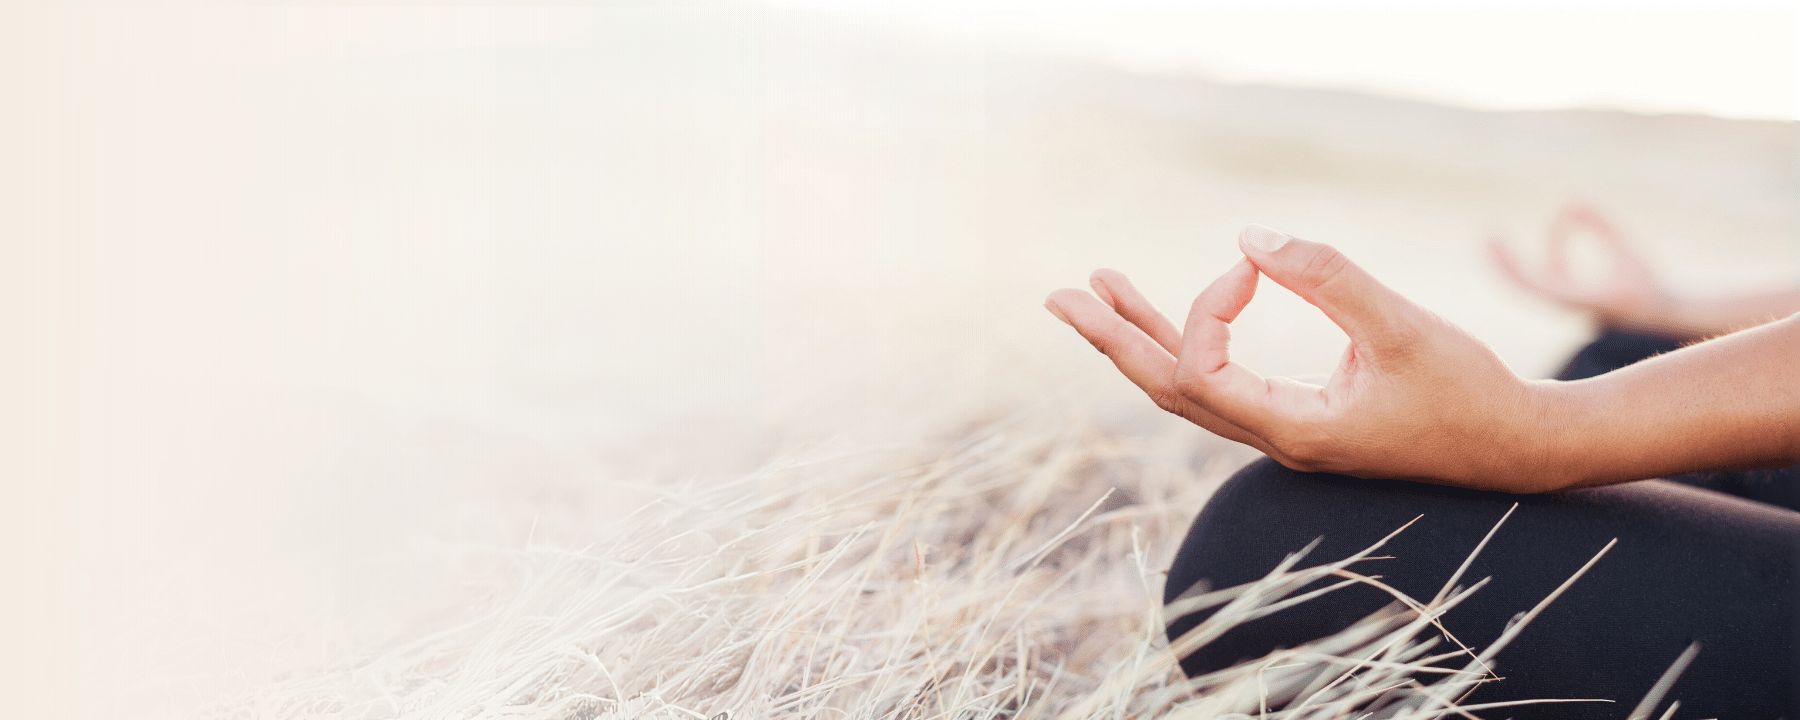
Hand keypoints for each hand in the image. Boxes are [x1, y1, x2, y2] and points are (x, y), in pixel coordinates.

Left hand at [1046, 226, 1552, 491]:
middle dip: (1112, 338)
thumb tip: (1248, 236)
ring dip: (1142, 337)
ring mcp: (1283, 431)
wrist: (1519, 446)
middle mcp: (1273, 437)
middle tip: (1059, 295)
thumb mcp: (1402, 327)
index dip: (1204, 310)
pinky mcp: (1301, 418)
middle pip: (1165, 388)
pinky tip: (1175, 315)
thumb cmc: (1468, 391)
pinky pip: (1221, 384)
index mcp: (1290, 430)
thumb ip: (1329, 278)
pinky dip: (1187, 344)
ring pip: (1189, 387)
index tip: (1253, 267)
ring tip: (1098, 290)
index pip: (1198, 373)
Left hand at [1489, 203, 1675, 333]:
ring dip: (1510, 262)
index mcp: (1580, 299)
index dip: (1512, 263)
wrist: (1655, 315)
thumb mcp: (1627, 251)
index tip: (1497, 238)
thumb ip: (1600, 226)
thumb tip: (1571, 201)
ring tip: (1494, 236)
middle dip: (1502, 263)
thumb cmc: (1644, 285)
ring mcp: (1562, 304)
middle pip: (1523, 287)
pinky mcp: (1564, 299)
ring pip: (1526, 285)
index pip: (1536, 284)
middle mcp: (1565, 305)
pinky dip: (1538, 257)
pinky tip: (1552, 230)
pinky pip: (1541, 278)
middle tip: (1487, 236)